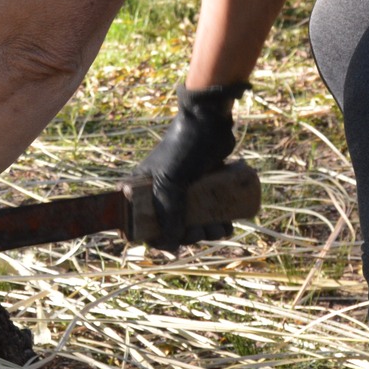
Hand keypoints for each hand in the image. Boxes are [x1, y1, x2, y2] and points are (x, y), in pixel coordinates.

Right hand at [133, 82, 245, 249]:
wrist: (209, 121)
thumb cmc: (183, 148)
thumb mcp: (172, 181)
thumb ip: (169, 211)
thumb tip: (173, 244)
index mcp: (142, 189)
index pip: (140, 222)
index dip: (154, 238)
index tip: (172, 246)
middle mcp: (160, 192)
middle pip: (170, 227)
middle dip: (189, 235)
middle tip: (201, 233)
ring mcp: (184, 190)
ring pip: (193, 222)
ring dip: (207, 232)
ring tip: (220, 228)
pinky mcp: (204, 187)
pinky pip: (209, 212)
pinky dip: (219, 222)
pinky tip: (228, 225)